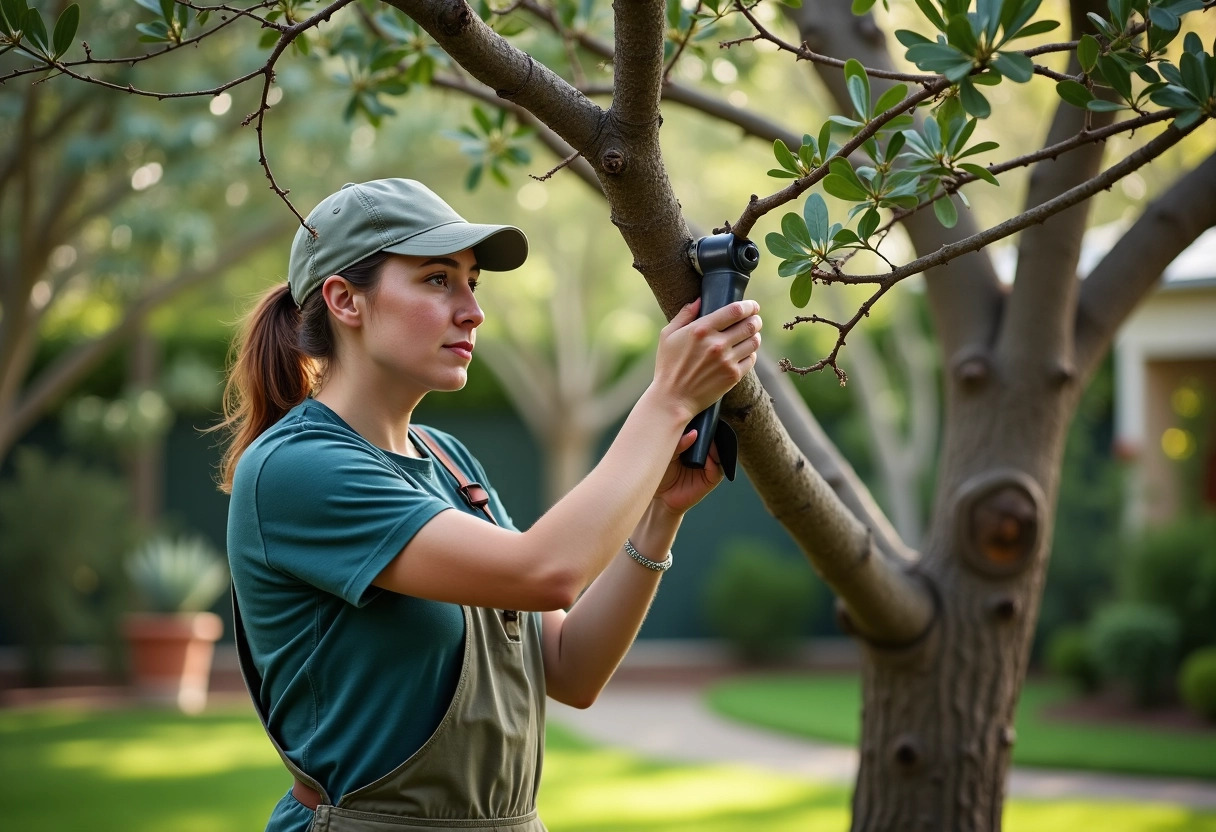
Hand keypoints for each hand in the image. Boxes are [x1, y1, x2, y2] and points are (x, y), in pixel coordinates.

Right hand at [652, 298, 761, 419]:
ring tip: (752, 335)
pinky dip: (751, 353)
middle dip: (755, 319)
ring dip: (755, 335)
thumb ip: (684, 315)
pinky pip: (751, 359)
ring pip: (754, 342)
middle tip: (755, 319)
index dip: (748, 306)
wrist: (673, 399)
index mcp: (701, 329)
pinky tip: (745, 352)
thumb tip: (699, 300)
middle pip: (749, 325)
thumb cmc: (668, 366)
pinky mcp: (733, 376)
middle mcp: (717, 344)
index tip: (752, 306)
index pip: (735, 311)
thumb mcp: (667, 336)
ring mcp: (727, 361)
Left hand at [652, 429, 723, 515]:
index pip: (702, 429)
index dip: (702, 421)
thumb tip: (694, 434)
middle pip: (712, 438)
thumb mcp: (667, 453)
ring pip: (717, 452)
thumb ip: (679, 443)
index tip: (698, 412)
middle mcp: (703, 453)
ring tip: (707, 438)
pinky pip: (717, 468)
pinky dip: (713, 461)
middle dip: (710, 430)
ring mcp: (709, 466)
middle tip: (706, 421)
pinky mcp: (711, 479)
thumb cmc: (660, 471)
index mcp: (693, 444)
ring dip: (713, 445)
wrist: (660, 497)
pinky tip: (708, 456)